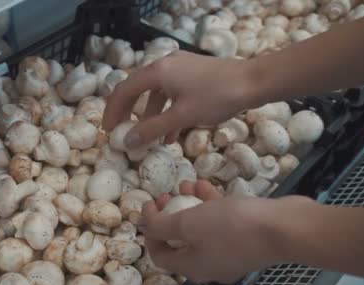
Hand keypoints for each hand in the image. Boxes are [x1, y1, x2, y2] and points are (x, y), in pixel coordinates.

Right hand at [102, 51, 256, 148]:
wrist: (254, 82)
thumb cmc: (217, 97)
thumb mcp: (181, 116)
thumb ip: (152, 129)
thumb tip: (127, 141)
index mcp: (157, 71)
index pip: (124, 90)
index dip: (113, 111)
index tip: (109, 131)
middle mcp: (165, 64)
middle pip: (138, 90)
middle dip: (130, 114)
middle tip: (124, 134)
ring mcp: (181, 67)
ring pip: (157, 93)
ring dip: (151, 117)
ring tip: (152, 141)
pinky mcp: (194, 73)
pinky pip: (172, 93)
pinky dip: (168, 112)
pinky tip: (173, 134)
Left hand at [139, 180, 307, 283]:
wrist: (285, 229)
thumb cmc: (232, 227)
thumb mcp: (188, 224)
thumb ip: (162, 226)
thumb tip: (144, 227)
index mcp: (192, 267)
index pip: (160, 255)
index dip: (149, 232)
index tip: (148, 207)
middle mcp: (210, 264)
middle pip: (180, 241)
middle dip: (169, 216)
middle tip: (165, 195)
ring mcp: (231, 252)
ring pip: (201, 228)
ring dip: (189, 205)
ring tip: (185, 184)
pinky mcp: (247, 237)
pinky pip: (221, 222)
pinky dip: (211, 204)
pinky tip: (206, 185)